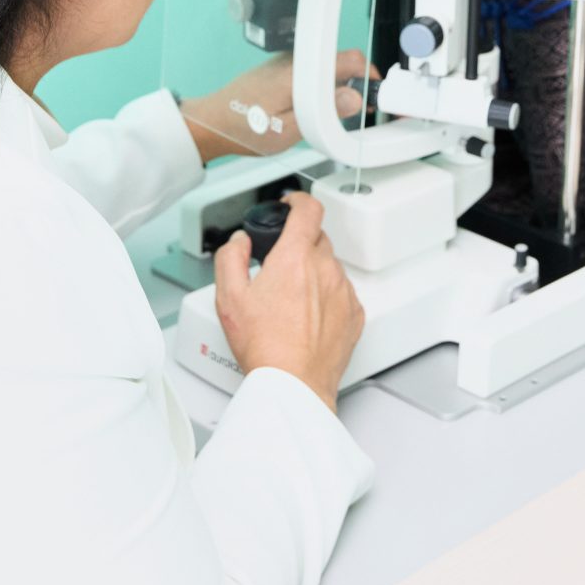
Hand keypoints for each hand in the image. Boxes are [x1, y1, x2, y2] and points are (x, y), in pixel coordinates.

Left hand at [181, 50, 373, 161]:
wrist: (210, 122)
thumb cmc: (242, 128)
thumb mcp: (287, 131)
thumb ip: (323, 114)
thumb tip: (353, 99)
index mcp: (300, 73)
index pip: (349, 59)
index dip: (369, 75)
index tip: (374, 94)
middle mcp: (294, 62)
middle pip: (339, 62)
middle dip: (354, 84)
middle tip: (355, 110)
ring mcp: (285, 63)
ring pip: (324, 68)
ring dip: (335, 86)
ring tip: (332, 115)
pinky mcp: (278, 69)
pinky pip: (309, 72)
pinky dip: (318, 87)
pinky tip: (312, 109)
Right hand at [213, 192, 364, 410]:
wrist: (294, 384)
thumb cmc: (265, 346)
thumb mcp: (229, 297)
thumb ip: (231, 258)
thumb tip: (239, 243)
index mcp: (296, 257)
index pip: (308, 209)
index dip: (298, 200)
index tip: (291, 204)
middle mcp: (326, 269)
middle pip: (317, 239)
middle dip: (299, 245)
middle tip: (279, 268)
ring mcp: (344, 292)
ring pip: (330, 267)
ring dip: (313, 273)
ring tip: (291, 302)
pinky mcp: (354, 314)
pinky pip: (342, 293)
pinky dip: (327, 297)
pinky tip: (308, 318)